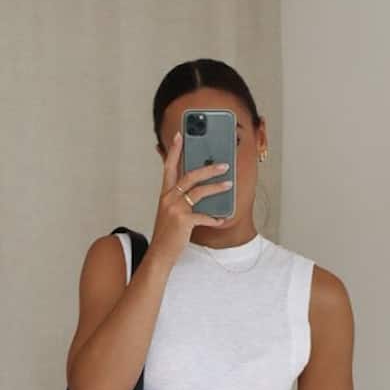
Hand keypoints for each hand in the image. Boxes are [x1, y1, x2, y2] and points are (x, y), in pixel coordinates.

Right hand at [150, 131, 231, 265]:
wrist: (160, 254)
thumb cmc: (167, 233)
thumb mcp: (169, 212)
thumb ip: (180, 199)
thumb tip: (198, 190)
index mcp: (165, 194)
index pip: (169, 166)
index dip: (174, 150)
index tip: (180, 136)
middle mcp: (168, 198)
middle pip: (189, 175)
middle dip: (208, 168)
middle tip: (224, 165)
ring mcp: (175, 209)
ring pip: (199, 192)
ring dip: (216, 187)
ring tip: (229, 184)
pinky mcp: (183, 221)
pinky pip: (203, 216)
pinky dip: (214, 218)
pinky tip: (221, 219)